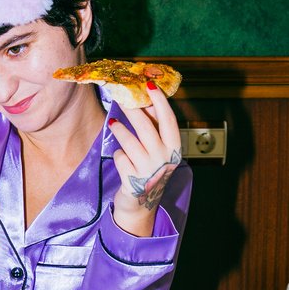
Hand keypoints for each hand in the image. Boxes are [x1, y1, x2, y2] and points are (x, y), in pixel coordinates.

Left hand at [108, 85, 182, 236]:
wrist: (141, 204)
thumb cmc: (149, 169)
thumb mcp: (158, 149)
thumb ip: (154, 126)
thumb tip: (146, 99)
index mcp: (174, 149)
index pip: (169, 120)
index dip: (160, 101)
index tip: (150, 85)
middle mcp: (164, 159)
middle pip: (146, 127)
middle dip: (133, 110)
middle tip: (121, 98)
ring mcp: (149, 171)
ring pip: (130, 141)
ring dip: (120, 130)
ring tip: (114, 124)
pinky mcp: (133, 181)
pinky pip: (120, 157)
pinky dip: (118, 154)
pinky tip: (122, 158)